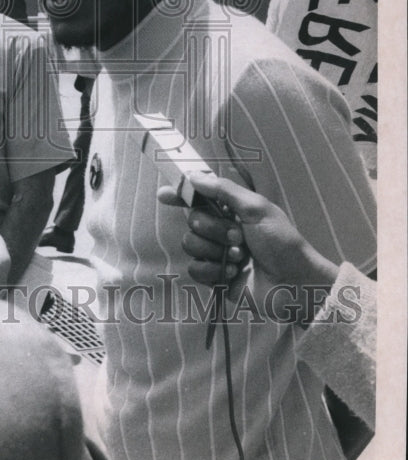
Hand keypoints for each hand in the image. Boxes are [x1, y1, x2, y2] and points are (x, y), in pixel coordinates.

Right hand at [159, 172, 338, 289]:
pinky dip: (213, 271)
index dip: (180, 195)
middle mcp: (221, 230)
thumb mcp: (256, 208)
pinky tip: (232, 274)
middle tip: (238, 236)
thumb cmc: (282, 243)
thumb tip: (194, 176)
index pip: (198, 199)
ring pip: (190, 245)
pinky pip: (195, 270)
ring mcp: (217, 255)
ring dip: (214, 250)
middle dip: (214, 229)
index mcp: (231, 211)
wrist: (294, 283)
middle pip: (192, 221)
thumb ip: (223, 190)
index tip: (164, 195)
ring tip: (240, 256)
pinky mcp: (215, 279)